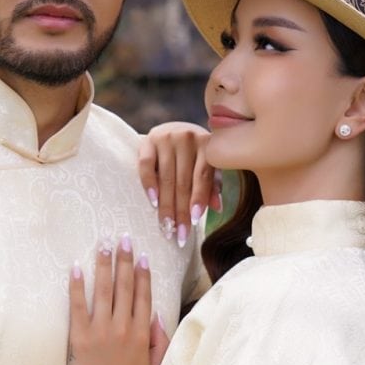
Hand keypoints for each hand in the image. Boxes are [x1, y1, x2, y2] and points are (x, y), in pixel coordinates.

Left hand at [67, 236, 169, 364]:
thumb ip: (160, 341)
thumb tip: (157, 314)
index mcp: (142, 334)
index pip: (144, 296)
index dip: (143, 274)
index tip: (143, 256)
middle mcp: (123, 328)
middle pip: (125, 287)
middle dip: (124, 260)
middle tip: (123, 238)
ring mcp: (100, 331)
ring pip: (104, 290)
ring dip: (104, 265)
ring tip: (103, 244)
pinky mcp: (79, 337)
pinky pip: (77, 305)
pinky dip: (77, 285)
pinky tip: (77, 268)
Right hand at [139, 122, 220, 248]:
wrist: (171, 130)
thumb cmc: (192, 155)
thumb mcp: (207, 165)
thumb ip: (212, 184)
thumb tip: (218, 208)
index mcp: (207, 145)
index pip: (203, 177)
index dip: (199, 200)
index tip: (195, 221)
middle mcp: (188, 138)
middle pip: (184, 182)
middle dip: (181, 211)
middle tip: (179, 234)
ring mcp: (167, 137)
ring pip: (166, 178)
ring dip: (166, 205)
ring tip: (166, 225)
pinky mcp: (148, 140)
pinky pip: (147, 165)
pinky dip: (149, 184)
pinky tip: (152, 201)